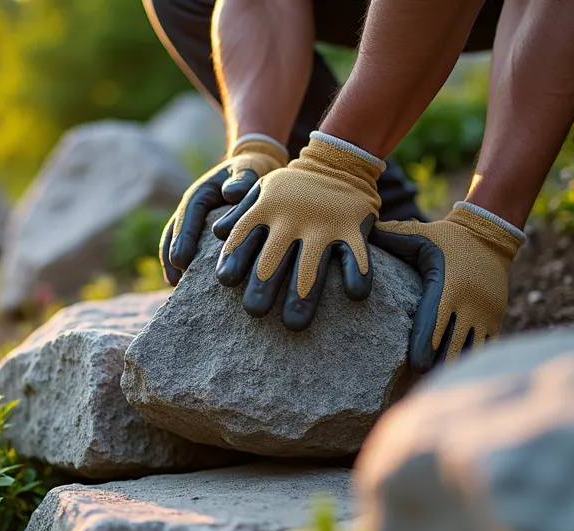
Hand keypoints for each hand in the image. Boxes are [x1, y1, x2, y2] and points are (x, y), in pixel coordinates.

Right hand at [159, 135, 288, 285]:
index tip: (180, 259)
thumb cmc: (252, 170)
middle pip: (175, 232)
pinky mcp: (201, 234)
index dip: (182, 238)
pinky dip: (186, 266)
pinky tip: (186, 285)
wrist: (253, 169)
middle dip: (173, 256)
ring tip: (176, 286)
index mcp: (201, 193)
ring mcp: (195, 223)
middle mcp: (192, 210)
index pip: (188, 215)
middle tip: (175, 280)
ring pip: (176, 243)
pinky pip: (189, 250)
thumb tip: (231, 193)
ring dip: (174, 264)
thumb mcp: (250, 169)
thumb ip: (242, 179)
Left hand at [212, 132, 383, 330]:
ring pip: (310, 266)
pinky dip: (357, 274)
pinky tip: (354, 295)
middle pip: (273, 259)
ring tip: (293, 324)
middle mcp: (292, 219)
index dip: (234, 259)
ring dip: (302, 296)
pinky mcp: (352, 228)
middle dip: (262, 287)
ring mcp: (323, 225)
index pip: (244, 238)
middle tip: (254, 312)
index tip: (225, 281)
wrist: (337, 162)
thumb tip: (216, 232)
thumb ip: (239, 212)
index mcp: (266, 209)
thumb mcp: (261, 189)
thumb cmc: (291, 186)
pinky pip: (355, 255)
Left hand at [371, 203, 524, 371]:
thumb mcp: (421, 235)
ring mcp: (484, 314)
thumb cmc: (447, 238)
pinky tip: (457, 375)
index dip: (425, 347)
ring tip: (437, 385)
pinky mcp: (496, 318)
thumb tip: (363, 232)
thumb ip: (393, 237)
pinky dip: (471, 360)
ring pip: (471, 349)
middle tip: (420, 383)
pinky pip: (486, 346)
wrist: (490, 237)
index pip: (435, 323)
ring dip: (454, 366)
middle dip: (437, 365)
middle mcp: (468, 304)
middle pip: (453, 344)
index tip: (415, 366)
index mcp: (447, 287)